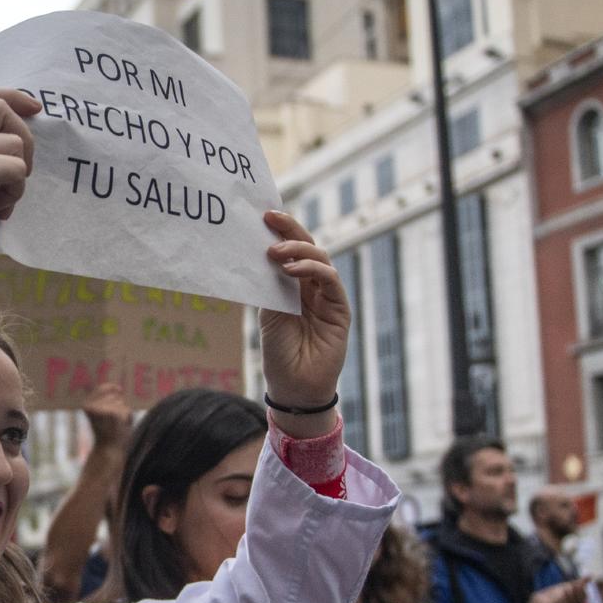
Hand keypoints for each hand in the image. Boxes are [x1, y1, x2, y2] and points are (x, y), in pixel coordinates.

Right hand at [82, 382, 131, 449]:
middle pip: (115, 396)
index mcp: (86, 405)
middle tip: (113, 423)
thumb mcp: (103, 414)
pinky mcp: (112, 413)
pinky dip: (128, 418)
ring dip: (123, 414)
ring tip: (116, 426)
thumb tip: (119, 389)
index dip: (112, 388)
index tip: (119, 391)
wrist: (109, 450)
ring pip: (121, 403)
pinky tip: (120, 427)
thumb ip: (107, 401)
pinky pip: (126, 409)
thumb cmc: (107, 433)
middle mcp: (91, 405)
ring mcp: (102, 409)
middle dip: (119, 407)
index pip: (102, 388)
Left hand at [257, 211, 350, 432]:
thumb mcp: (268, 313)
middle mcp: (311, 286)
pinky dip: (312, 269)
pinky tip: (292, 270)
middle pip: (307, 247)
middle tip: (270, 218)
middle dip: (290, 229)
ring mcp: (327, 296)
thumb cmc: (279, 353)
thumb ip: (270, 285)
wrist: (294, 386)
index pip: (290, 250)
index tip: (262, 215)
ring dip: (297, 250)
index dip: (280, 231)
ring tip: (274, 252)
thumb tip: (262, 253)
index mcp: (293, 285)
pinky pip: (329, 279)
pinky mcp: (340, 308)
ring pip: (319, 258)